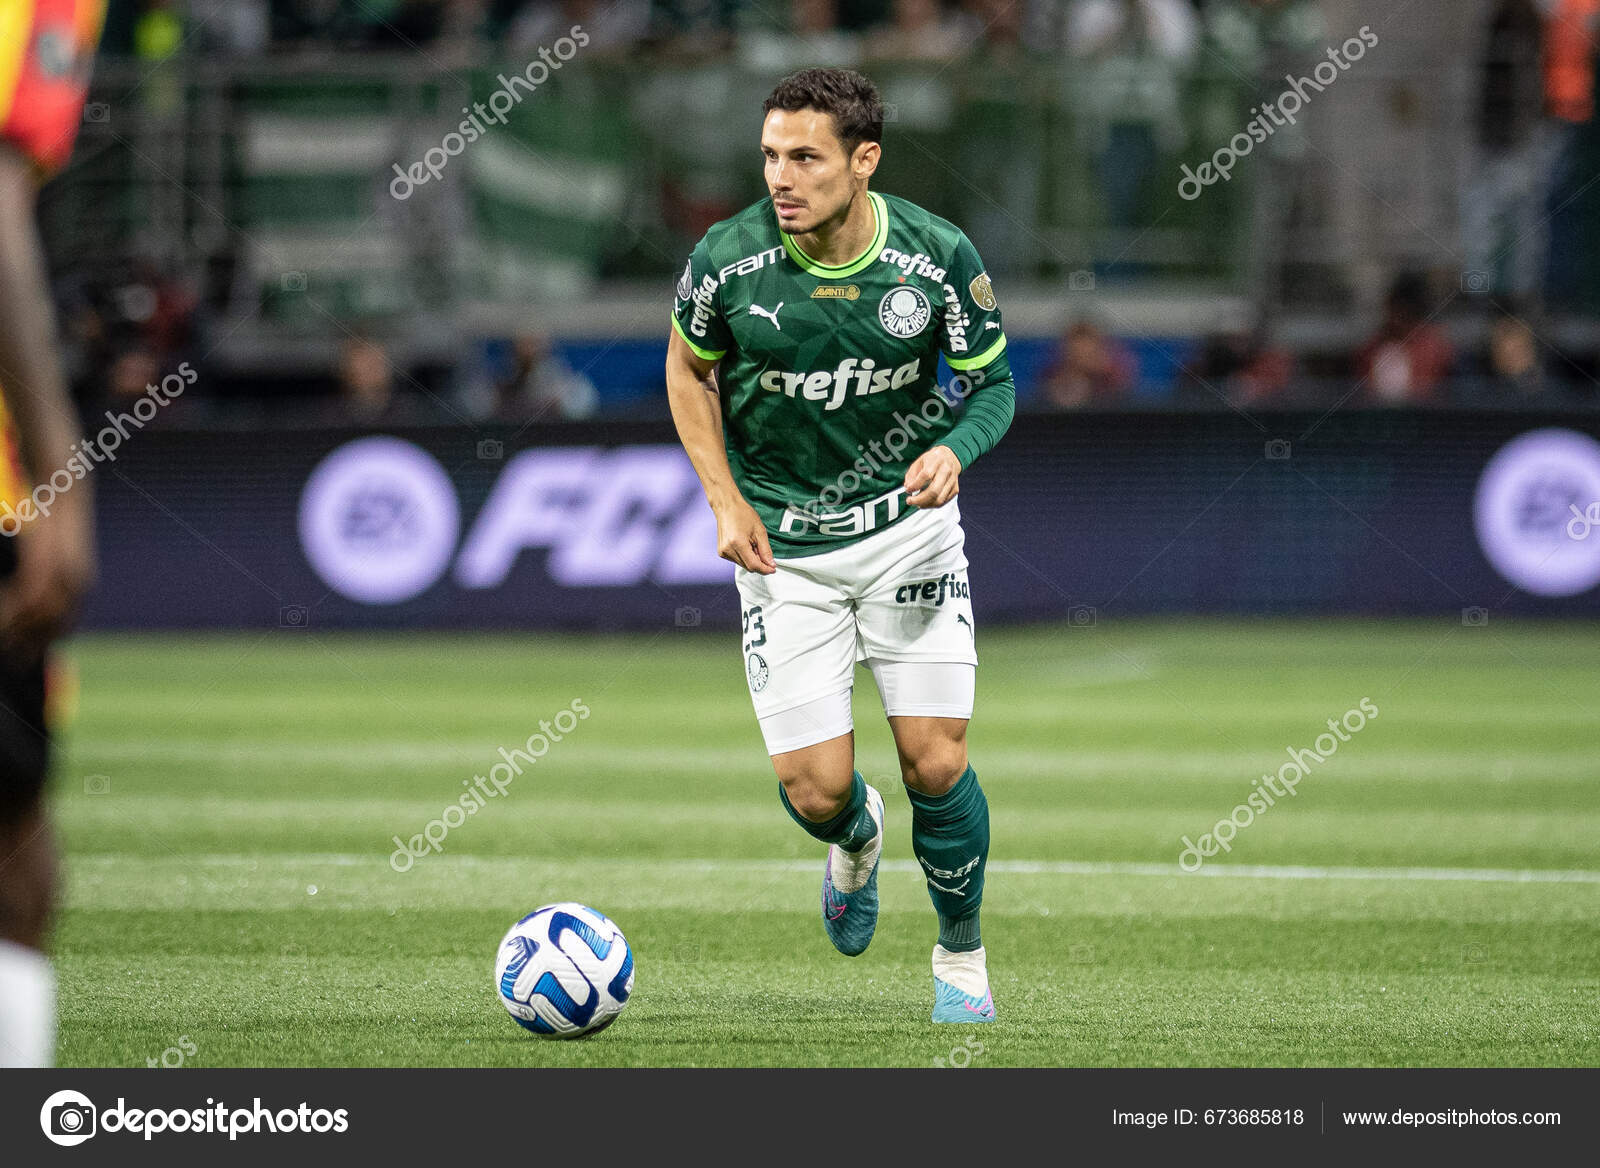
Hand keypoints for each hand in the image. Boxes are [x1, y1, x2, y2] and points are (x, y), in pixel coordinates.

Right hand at [0, 491, 94, 662]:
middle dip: (27, 646)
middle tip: (8, 659)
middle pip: (51, 629)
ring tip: (0, 642)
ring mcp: (64, 572)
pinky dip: (12, 610)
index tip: (22, 661)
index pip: (62, 628)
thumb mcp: (46, 554)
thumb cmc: (49, 519)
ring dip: (15, 631)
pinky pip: (30, 595)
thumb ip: (39, 578)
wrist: (63, 483)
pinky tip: (0, 620)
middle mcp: (78, 583)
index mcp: (79, 585)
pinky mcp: (48, 560)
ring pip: (39, 616)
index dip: (41, 646)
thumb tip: (26, 598)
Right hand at [713, 496, 775, 574]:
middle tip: (763, 551)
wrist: (727, 507)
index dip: (765, 569)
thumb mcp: (760, 531)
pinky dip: (744, 556)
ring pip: (743, 565)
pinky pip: (737, 560)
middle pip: (748, 567)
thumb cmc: (742, 514)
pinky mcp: (721, 552)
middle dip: (759, 563)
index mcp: (737, 543)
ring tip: (752, 544)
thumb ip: (766, 550)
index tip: (772, 569)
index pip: (753, 565)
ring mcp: (723, 552)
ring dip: (752, 559)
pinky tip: (745, 545)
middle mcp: (728, 550)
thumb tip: (771, 564)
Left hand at [903, 445, 961, 508]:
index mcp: (936, 460)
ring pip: (939, 499)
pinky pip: (943, 502)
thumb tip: (908, 487)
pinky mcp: (955, 489)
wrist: (950, 457)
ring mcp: (952, 481)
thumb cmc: (933, 460)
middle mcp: (946, 470)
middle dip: (919, 499)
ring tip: (917, 503)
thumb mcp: (919, 462)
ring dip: (925, 504)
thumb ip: (911, 475)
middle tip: (910, 501)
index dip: (915, 485)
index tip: (908, 490)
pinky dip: (932, 505)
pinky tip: (925, 502)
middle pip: (934, 491)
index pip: (926, 475)